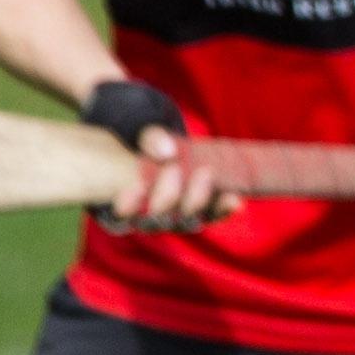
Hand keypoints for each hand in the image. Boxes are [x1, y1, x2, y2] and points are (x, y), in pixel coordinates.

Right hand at [90, 106, 237, 235]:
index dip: (128, 208)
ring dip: (197, 201)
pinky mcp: (200, 210)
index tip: (136, 184)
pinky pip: (211, 215)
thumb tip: (168, 151)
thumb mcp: (141, 131)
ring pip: (186, 222)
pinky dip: (222, 208)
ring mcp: (175, 216)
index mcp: (121, 205)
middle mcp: (148, 217)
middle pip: (157, 222)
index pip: (120, 219)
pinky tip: (234, 198)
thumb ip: (150, 139)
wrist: (165, 140)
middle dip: (167, 198)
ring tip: (206, 174)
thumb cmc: (142, 136)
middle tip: (174, 168)